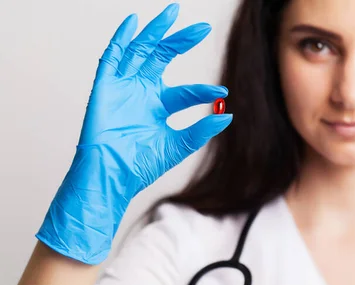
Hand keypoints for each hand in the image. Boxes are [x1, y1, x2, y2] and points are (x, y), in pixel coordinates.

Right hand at [36, 3, 230, 264]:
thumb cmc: (140, 166)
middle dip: (181, 41)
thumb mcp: (178, 146)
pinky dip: (121, 40)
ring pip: (140, 51)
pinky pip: (112, 58)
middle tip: (202, 28)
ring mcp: (123, 87)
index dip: (203, 91)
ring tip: (172, 12)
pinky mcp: (105, 87)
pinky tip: (133, 23)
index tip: (221, 92)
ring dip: (155, 31)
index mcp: (159, 106)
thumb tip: (228, 116)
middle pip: (163, 58)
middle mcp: (142, 92)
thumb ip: (201, 130)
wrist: (112, 177)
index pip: (185, 92)